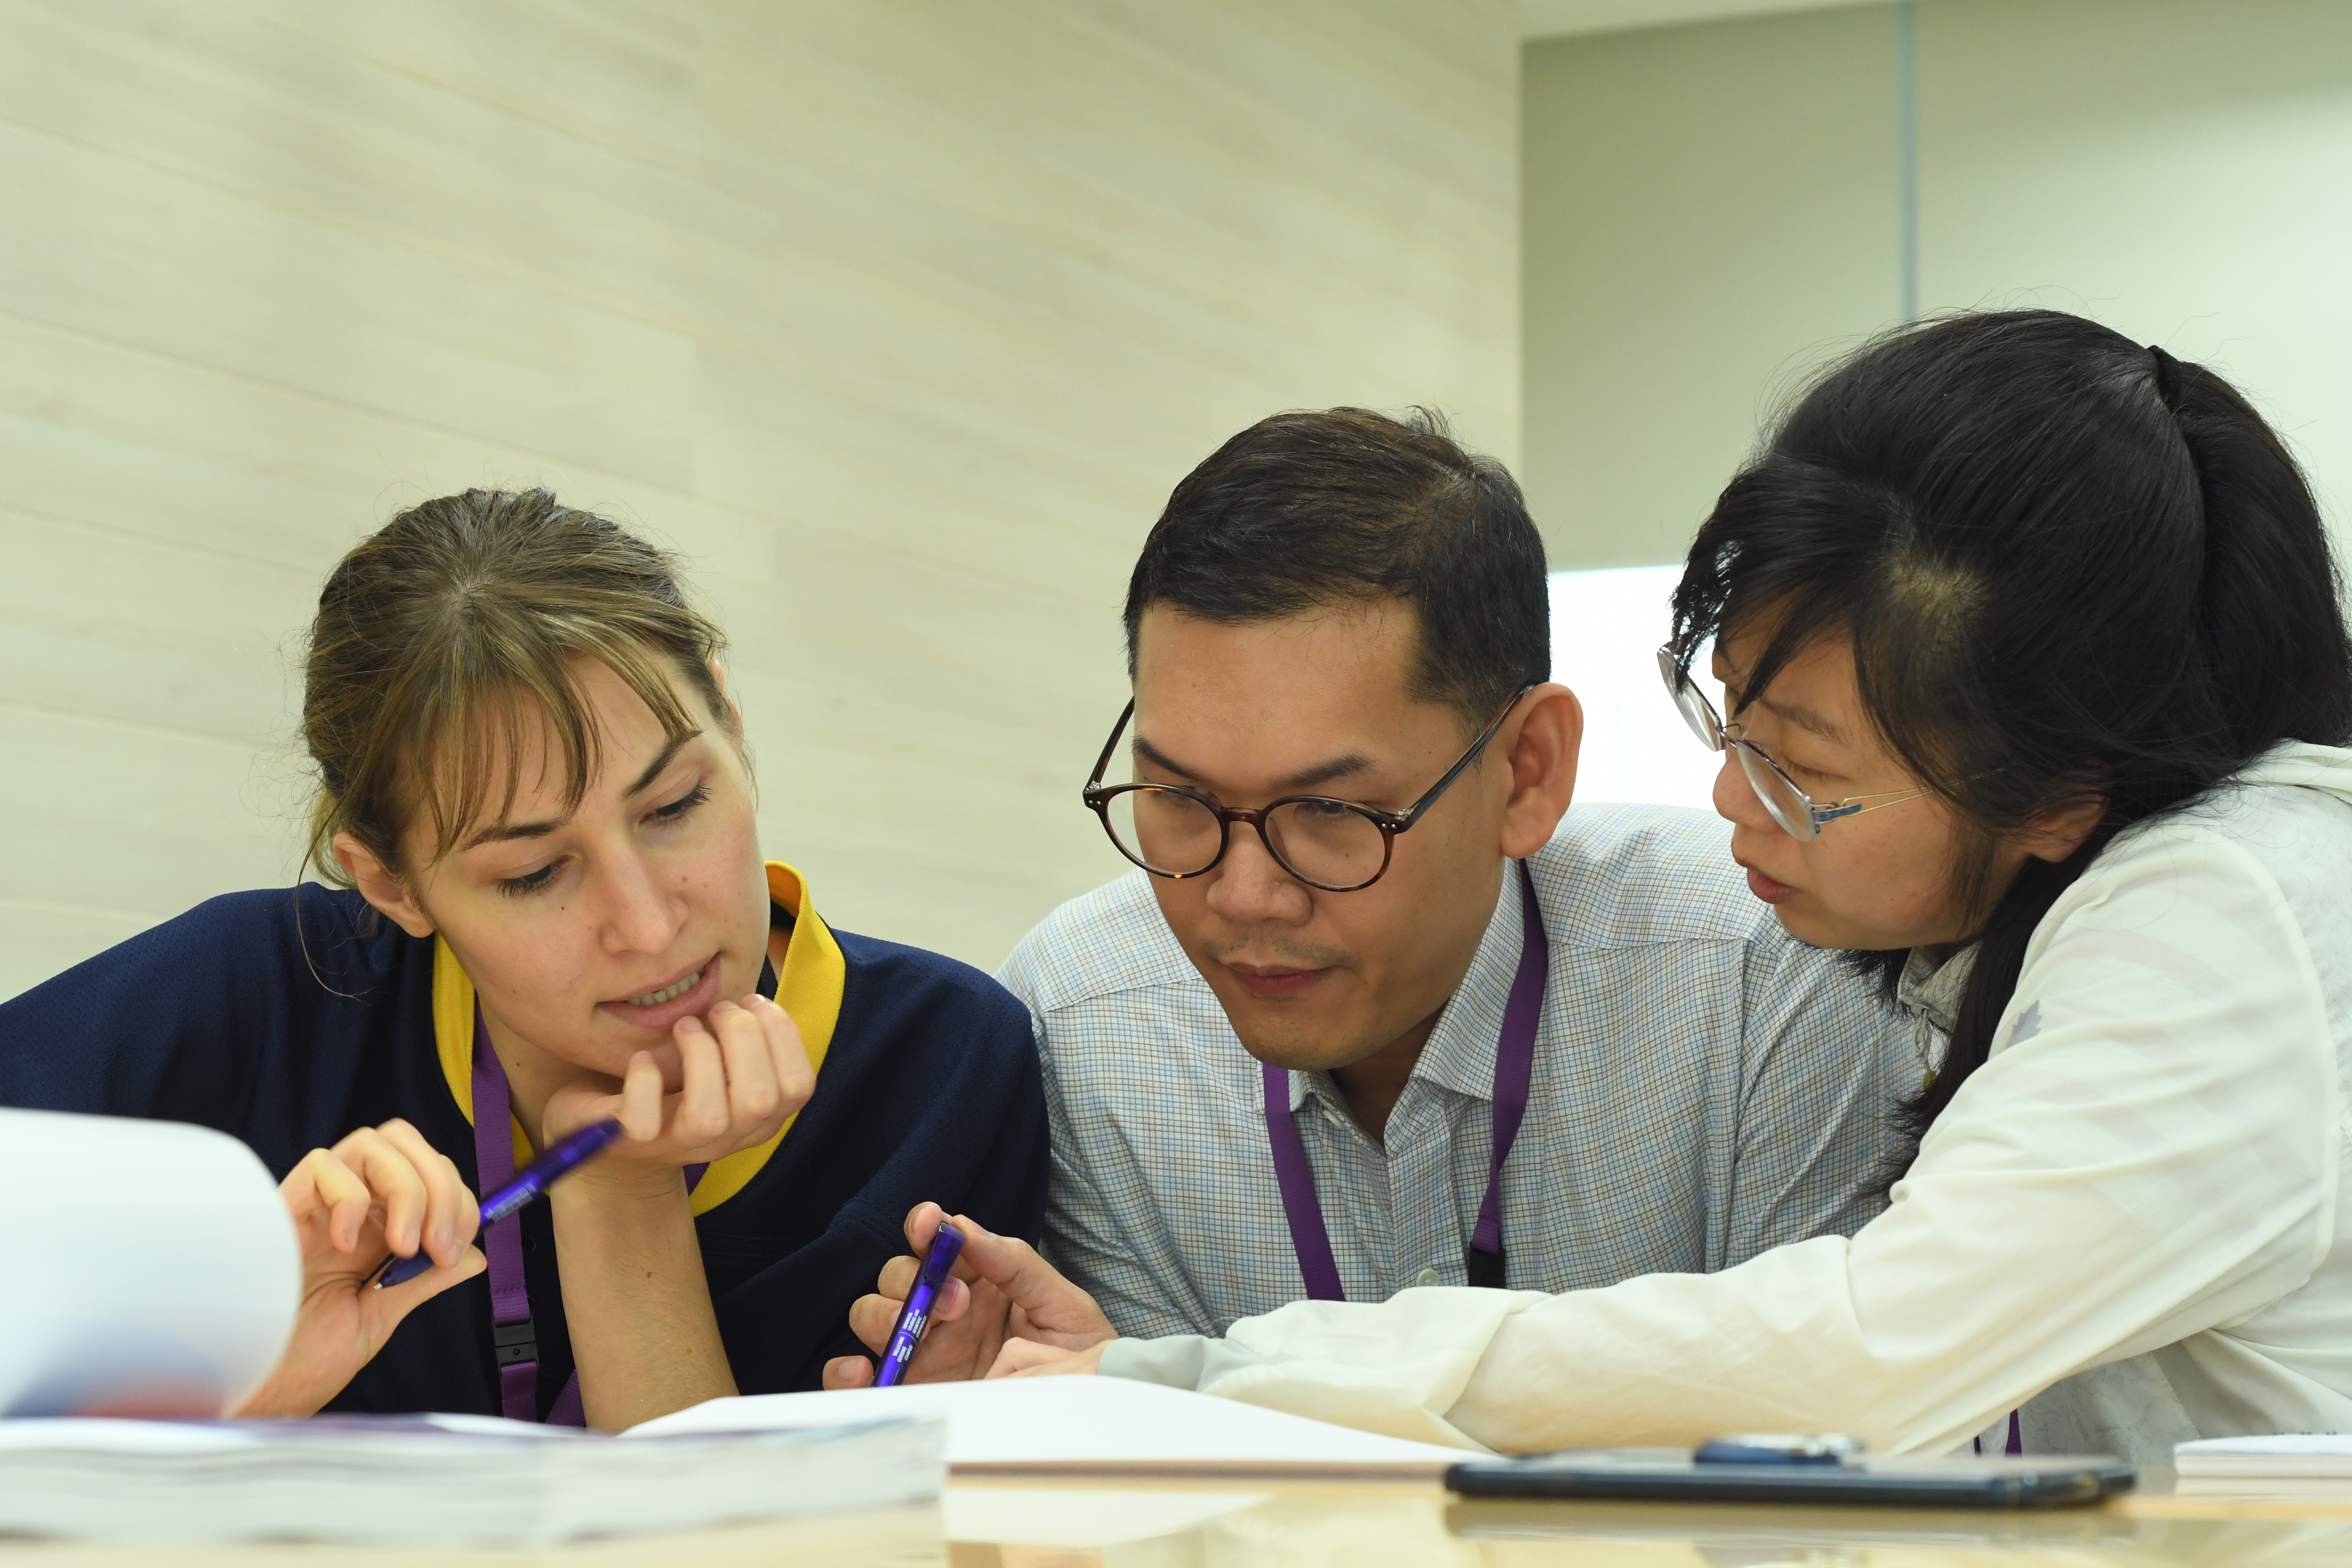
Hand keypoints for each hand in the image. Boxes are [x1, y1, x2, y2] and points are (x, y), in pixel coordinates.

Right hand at [234, 1119, 483, 1416]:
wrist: (252, 1391)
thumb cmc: (303, 1358)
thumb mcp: (381, 1317)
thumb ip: (424, 1281)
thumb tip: (476, 1255)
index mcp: (375, 1227)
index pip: (428, 1170)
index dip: (456, 1197)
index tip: (457, 1248)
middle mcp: (348, 1208)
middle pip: (404, 1142)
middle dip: (439, 1183)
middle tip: (435, 1245)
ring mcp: (313, 1207)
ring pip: (371, 1143)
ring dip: (405, 1188)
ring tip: (400, 1245)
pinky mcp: (279, 1212)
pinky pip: (321, 1165)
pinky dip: (350, 1198)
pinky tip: (344, 1244)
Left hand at [544, 996, 813, 1191]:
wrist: (613, 1135)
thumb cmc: (677, 1082)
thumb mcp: (724, 1064)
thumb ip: (748, 1043)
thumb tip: (757, 1004)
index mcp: (759, 1119)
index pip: (799, 1088)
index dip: (783, 1035)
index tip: (753, 1000)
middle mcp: (727, 1138)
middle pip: (760, 1100)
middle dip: (743, 1036)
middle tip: (717, 1009)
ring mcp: (680, 1145)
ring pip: (710, 1118)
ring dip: (700, 1055)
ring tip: (685, 1026)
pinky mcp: (632, 1144)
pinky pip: (643, 1123)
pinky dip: (644, 1080)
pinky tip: (642, 1058)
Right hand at [822, 1204, 1115, 1388]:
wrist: (1089, 1418)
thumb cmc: (1080, 1360)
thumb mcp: (1062, 1305)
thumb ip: (1015, 1264)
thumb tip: (966, 1229)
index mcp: (977, 1283)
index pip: (935, 1244)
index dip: (922, 1226)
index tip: (929, 1222)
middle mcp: (942, 1313)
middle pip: (896, 1277)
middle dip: (914, 1279)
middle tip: (958, 1303)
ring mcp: (922, 1353)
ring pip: (871, 1315)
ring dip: (885, 1314)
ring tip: (923, 1332)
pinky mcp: (910, 1394)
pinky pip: (858, 1378)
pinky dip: (846, 1371)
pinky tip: (864, 1370)